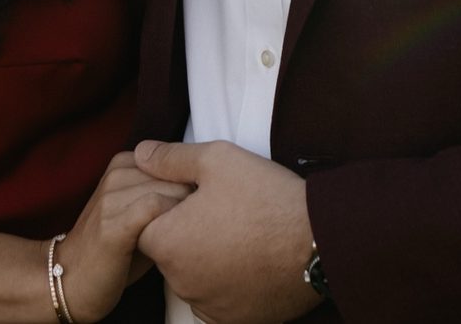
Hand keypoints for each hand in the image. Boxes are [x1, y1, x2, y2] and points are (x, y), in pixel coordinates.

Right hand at [58, 150, 194, 323]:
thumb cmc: (117, 251)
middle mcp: (117, 175)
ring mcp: (112, 197)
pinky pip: (155, 208)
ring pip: (171, 190)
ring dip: (186, 215)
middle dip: (195, 201)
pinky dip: (171, 223)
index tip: (205, 211)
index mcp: (124, 164)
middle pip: (178, 175)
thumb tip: (209, 189)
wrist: (73, 280)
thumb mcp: (142, 213)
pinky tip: (172, 243)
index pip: (178, 160)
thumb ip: (168, 194)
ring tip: (186, 239)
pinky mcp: (112, 224)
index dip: (195, 186)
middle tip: (202, 228)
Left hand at [134, 141, 320, 323]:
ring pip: (195, 276)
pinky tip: (251, 261)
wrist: (320, 241)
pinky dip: (228, 283)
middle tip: (227, 213)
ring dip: (209, 259)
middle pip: (172, 251)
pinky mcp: (233, 321)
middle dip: (189, 233)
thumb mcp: (216, 160)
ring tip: (244, 235)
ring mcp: (207, 305)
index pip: (148, 222)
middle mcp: (179, 282)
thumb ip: (172, 158)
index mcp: (166, 242)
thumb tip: (141, 153)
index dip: (172, 205)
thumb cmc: (266, 197)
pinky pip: (218, 299)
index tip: (202, 196)